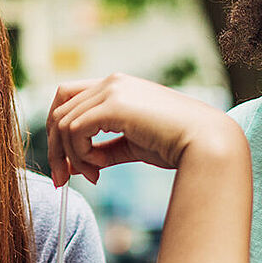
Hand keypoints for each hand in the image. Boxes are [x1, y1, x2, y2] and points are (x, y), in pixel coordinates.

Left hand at [45, 73, 244, 184]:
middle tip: (62, 179)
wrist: (206, 143)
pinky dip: (80, 153)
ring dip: (71, 155)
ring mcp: (112, 90)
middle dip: (55, 148)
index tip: (65, 166)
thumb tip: (74, 166)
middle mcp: (111, 82)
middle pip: (58, 109)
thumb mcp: (132, 146)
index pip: (68, 99)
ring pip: (63, 122)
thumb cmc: (176, 145)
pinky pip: (75, 130)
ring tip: (94, 174)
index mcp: (116, 87)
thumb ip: (103, 150)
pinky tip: (99, 167)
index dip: (59, 132)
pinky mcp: (114, 105)